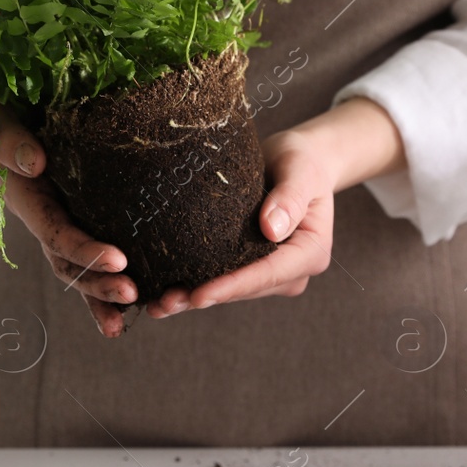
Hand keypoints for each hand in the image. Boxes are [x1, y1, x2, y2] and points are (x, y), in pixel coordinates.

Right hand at [0, 105, 137, 337]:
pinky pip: (95, 256)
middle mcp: (45, 219)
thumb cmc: (11, 110)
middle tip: (133, 293)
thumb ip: (12, 140)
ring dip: (104, 296)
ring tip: (135, 313)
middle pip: (69, 263)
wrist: (22, 107)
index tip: (119, 259)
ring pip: (81, 270)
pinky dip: (110, 282)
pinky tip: (136, 305)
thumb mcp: (2, 118)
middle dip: (99, 283)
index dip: (85, 250)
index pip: (56, 233)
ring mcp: (63, 222)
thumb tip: (36, 164)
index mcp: (28, 200)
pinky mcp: (81, 218)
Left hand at [142, 97, 405, 316]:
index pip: (267, 274)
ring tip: (156, 305)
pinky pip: (222, 279)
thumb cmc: (301, 161)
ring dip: (193, 299)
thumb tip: (271, 229)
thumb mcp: (300, 170)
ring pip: (230, 291)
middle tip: (162, 304)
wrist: (298, 162)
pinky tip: (160, 296)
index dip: (231, 286)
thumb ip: (289, 197)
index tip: (199, 294)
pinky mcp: (251, 267)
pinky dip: (193, 287)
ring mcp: (272, 274)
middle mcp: (292, 271)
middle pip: (244, 290)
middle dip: (205, 298)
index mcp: (310, 253)